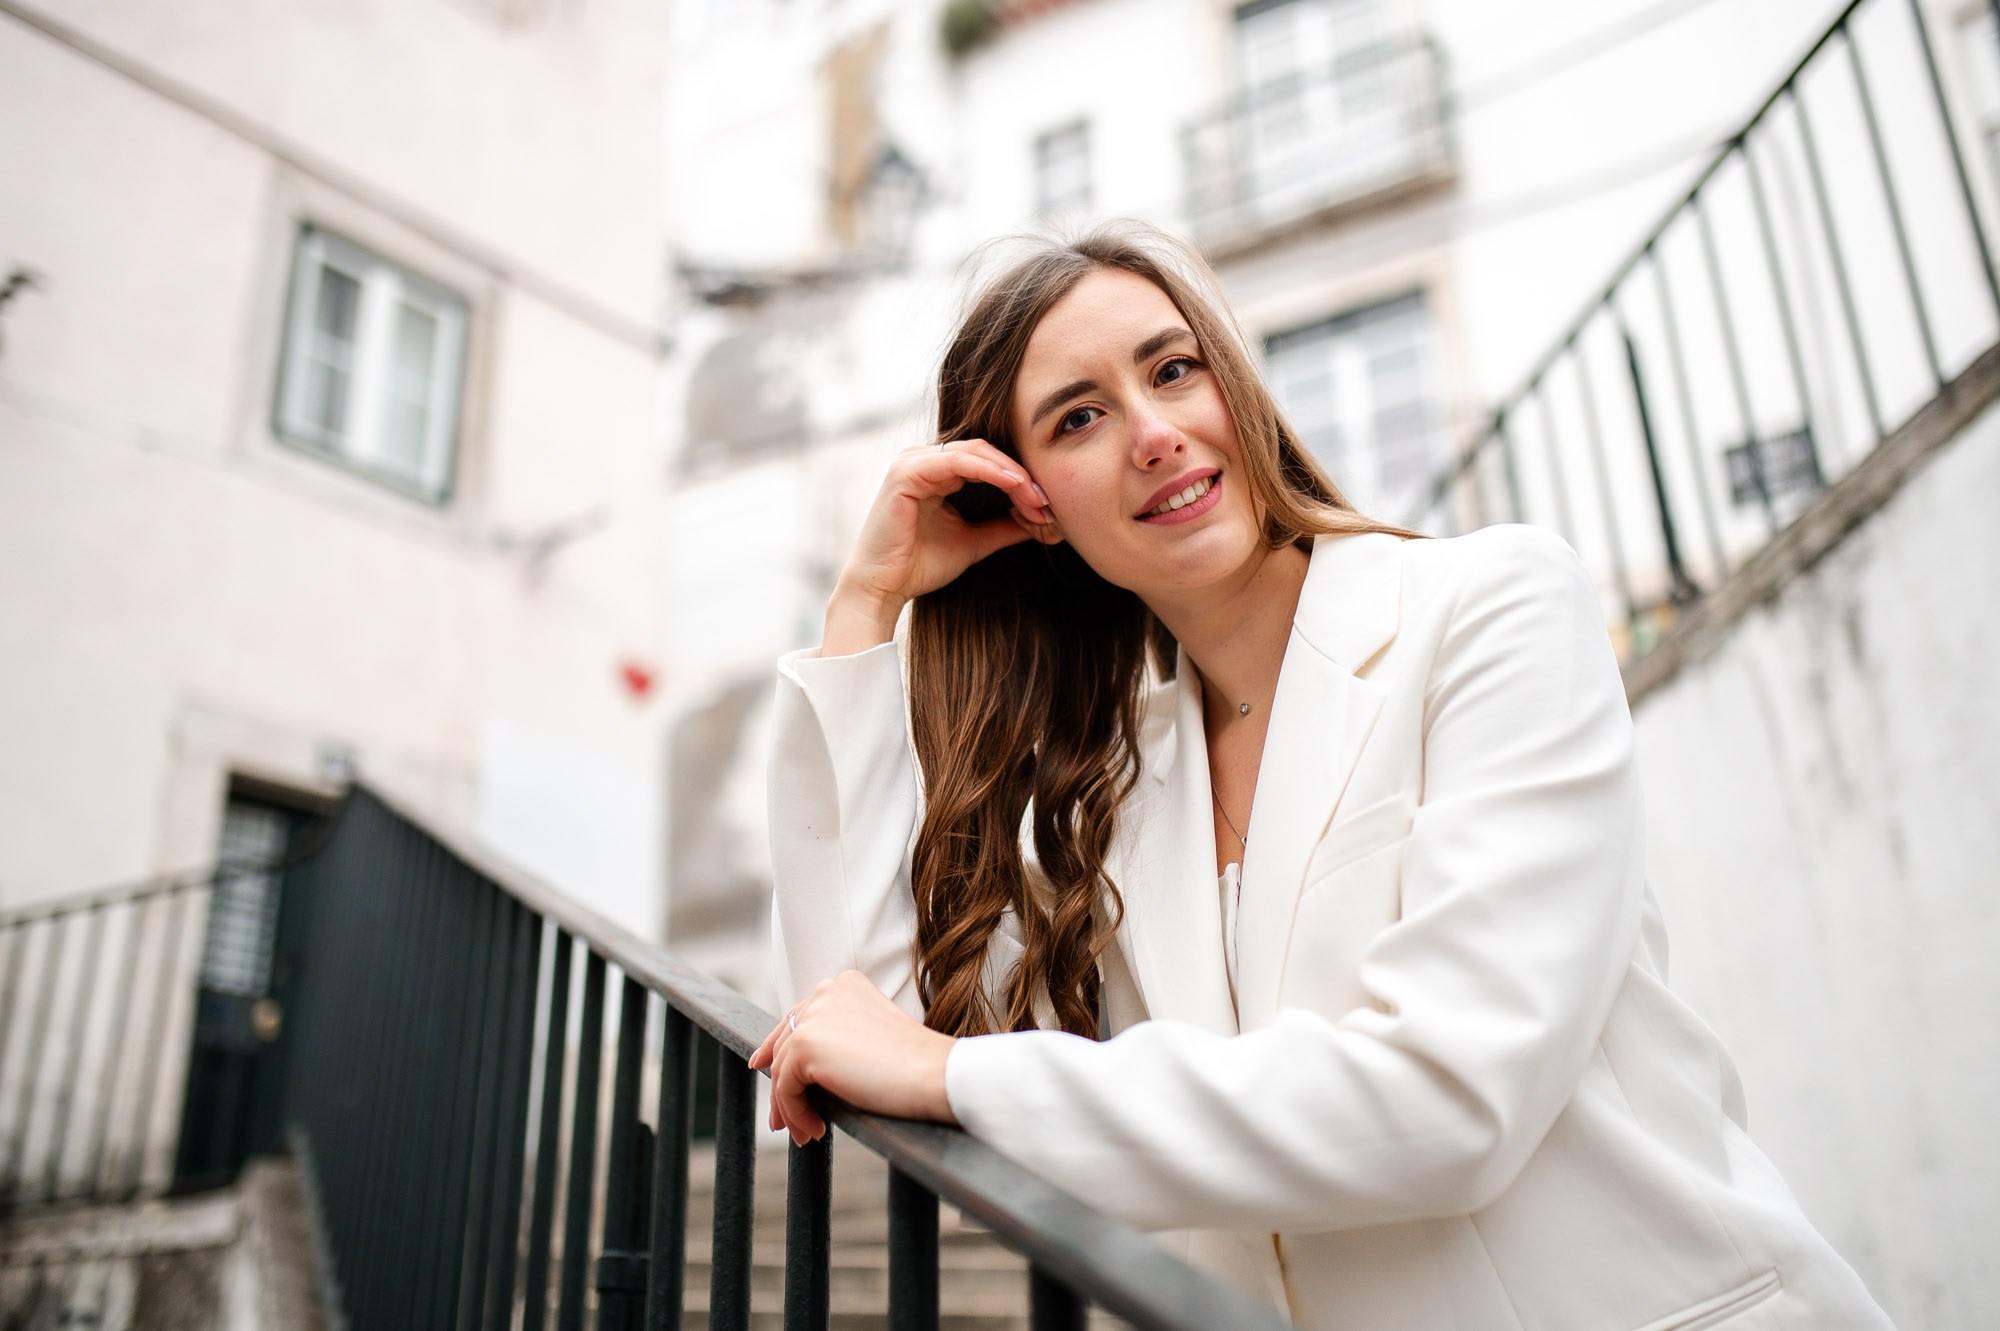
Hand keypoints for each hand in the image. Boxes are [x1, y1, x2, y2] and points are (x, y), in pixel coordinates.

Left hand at [748, 970, 958, 1144]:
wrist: (935, 1074)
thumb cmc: (915, 1066)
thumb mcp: (870, 1040)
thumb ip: (836, 1039)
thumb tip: (795, 1066)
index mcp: (844, 984)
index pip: (799, 1015)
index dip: (776, 1044)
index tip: (762, 1067)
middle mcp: (825, 991)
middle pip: (785, 1042)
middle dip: (781, 1084)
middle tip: (783, 1121)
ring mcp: (813, 1015)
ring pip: (782, 1068)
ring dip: (790, 1107)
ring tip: (805, 1134)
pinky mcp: (805, 1044)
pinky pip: (785, 1088)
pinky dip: (795, 1113)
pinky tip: (816, 1130)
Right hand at [824, 439, 1055, 654]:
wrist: (883, 588)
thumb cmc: (920, 565)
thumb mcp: (974, 541)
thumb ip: (1004, 527)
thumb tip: (1041, 520)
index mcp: (936, 471)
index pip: (988, 461)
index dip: (1021, 480)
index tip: (1048, 506)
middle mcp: (923, 459)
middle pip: (986, 452)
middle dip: (1021, 476)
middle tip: (1047, 501)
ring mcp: (912, 461)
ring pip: (975, 452)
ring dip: (1010, 473)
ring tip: (1036, 496)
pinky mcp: (906, 471)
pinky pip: (956, 462)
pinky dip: (988, 471)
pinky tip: (1013, 484)